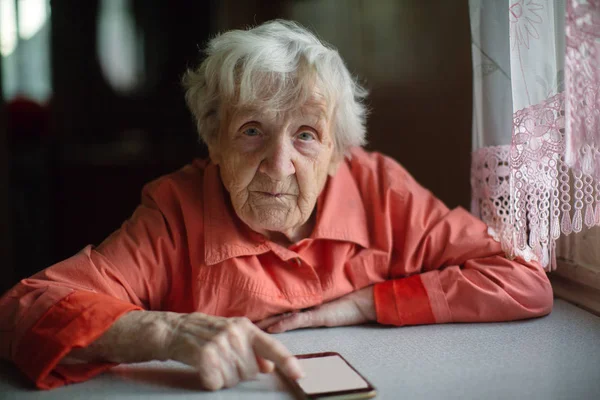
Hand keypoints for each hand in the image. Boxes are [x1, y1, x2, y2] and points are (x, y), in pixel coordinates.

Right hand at [164, 313, 303, 389]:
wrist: (174, 329)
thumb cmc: (206, 334)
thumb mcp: (232, 335)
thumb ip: (254, 349)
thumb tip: (269, 367)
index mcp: (246, 328)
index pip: (271, 346)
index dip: (287, 362)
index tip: (299, 374)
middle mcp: (235, 333)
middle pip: (251, 372)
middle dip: (238, 373)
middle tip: (223, 360)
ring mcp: (220, 343)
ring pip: (233, 379)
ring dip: (223, 378)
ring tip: (212, 362)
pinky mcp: (205, 355)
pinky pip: (216, 383)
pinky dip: (210, 381)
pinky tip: (203, 369)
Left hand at [256, 286, 376, 332]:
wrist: (363, 299)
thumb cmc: (347, 303)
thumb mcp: (324, 307)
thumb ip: (309, 308)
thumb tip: (291, 312)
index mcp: (304, 303)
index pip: (280, 306)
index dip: (265, 309)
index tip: (248, 312)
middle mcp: (304, 305)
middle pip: (277, 309)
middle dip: (260, 313)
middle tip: (239, 317)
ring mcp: (310, 309)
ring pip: (283, 314)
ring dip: (266, 320)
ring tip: (249, 324)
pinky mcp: (318, 315)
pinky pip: (298, 320)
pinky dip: (284, 324)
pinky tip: (272, 328)